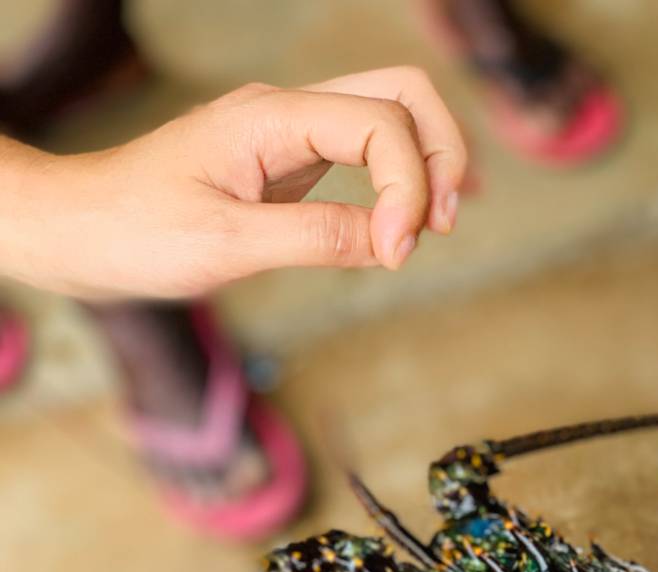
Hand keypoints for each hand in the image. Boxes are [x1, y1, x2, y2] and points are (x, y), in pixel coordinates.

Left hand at [1, 68, 467, 298]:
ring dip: (429, 163)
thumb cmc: (134, 233)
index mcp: (271, 119)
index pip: (379, 125)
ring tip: (440, 225)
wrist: (78, 231)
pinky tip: (414, 219)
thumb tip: (389, 243)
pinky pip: (363, 152)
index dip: (406, 190)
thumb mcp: (226, 245)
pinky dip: (401, 180)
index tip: (394, 256)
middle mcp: (286, 113)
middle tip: (444, 226)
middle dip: (440, 154)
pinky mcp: (287, 163)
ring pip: (389, 116)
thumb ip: (315, 238)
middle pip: (401, 94)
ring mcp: (290, 134)